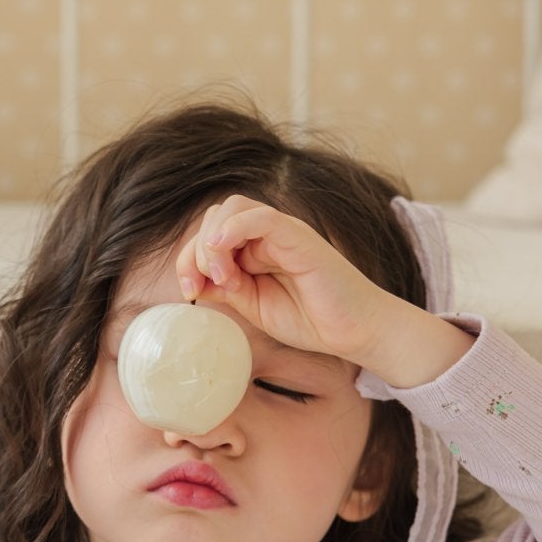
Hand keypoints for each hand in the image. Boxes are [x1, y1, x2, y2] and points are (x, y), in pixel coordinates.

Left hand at [176, 195, 395, 367]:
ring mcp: (283, 232)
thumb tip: (193, 280)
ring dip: (212, 242)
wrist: (353, 331)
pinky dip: (234, 228)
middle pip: (215, 216)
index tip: (190, 292)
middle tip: (204, 285)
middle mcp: (266, 234)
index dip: (188, 259)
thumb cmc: (310, 319)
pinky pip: (261, 217)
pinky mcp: (299, 237)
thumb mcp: (253, 307)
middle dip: (195, 251)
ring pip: (232, 210)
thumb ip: (225, 290)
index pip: (209, 235)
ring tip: (222, 277)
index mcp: (254, 249)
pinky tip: (222, 250)